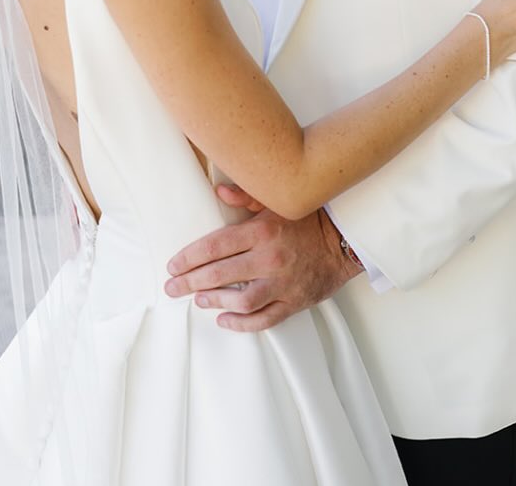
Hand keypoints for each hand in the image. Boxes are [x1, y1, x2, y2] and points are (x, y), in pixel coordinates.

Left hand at [164, 184, 358, 330]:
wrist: (344, 241)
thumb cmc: (307, 219)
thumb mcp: (276, 202)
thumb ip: (245, 197)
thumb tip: (218, 192)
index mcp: (261, 231)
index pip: (214, 246)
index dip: (189, 258)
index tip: (173, 265)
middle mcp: (269, 258)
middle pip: (220, 274)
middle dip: (190, 282)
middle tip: (172, 288)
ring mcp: (282, 283)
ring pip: (241, 299)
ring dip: (214, 301)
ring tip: (198, 300)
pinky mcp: (294, 302)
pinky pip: (265, 318)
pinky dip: (242, 323)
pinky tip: (225, 320)